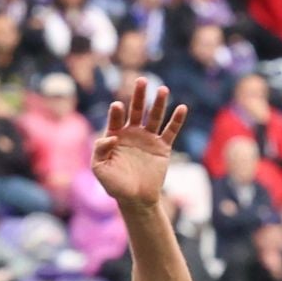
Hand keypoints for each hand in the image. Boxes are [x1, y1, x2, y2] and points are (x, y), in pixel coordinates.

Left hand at [91, 78, 185, 208]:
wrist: (135, 200)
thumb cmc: (115, 185)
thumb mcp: (100, 169)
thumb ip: (99, 151)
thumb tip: (110, 135)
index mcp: (116, 136)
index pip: (116, 119)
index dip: (117, 112)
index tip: (117, 106)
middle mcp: (133, 134)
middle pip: (137, 110)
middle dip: (139, 96)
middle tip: (141, 80)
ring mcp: (148, 139)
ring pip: (155, 117)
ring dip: (159, 103)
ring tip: (162, 89)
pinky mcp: (162, 147)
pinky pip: (171, 131)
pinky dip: (177, 120)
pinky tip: (182, 108)